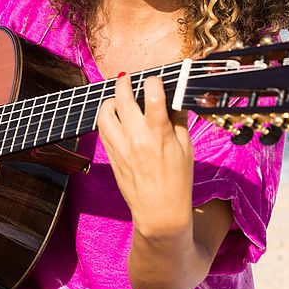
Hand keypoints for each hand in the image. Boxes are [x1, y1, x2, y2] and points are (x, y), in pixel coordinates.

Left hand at [96, 73, 193, 236]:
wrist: (159, 210)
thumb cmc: (177, 180)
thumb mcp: (186, 148)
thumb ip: (179, 120)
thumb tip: (176, 97)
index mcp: (159, 134)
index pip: (152, 96)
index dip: (153, 82)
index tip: (155, 80)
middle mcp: (136, 137)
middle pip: (123, 98)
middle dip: (124, 82)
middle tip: (127, 77)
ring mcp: (120, 146)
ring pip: (105, 112)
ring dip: (111, 100)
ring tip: (118, 99)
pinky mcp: (111, 154)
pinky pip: (102, 128)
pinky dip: (107, 117)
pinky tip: (115, 117)